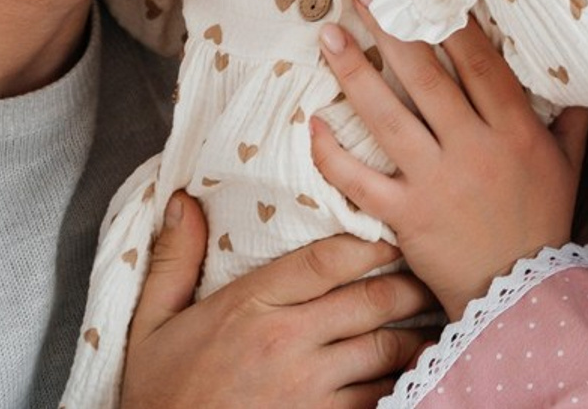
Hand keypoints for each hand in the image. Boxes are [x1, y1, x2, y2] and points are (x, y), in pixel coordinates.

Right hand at [121, 191, 438, 407]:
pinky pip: (375, 401)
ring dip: (414, 334)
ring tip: (437, 318)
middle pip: (370, 300)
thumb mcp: (151, 326)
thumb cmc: (158, 395)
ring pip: (383, 350)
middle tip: (431, 271)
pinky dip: (400, 384)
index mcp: (251, 307)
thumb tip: (183, 199)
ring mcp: (307, 392)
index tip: (392, 230)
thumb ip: (173, 261)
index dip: (369, 240)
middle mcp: (286, 343)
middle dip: (409, 284)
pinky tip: (416, 371)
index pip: (328, 258)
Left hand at [312, 0, 587, 319]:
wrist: (522, 298)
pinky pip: (362, 181)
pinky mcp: (406, 218)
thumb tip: (580, 76)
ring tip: (329, 37)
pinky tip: (314, 121)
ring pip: (389, 119)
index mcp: (515, 130)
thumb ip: (571, 117)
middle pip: (426, 79)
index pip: (479, 63)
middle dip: (391, 31)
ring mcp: (437, 183)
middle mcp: (474, 149)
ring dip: (355, 75)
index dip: (450, 22)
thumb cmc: (544, 222)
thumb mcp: (569, 165)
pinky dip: (334, 154)